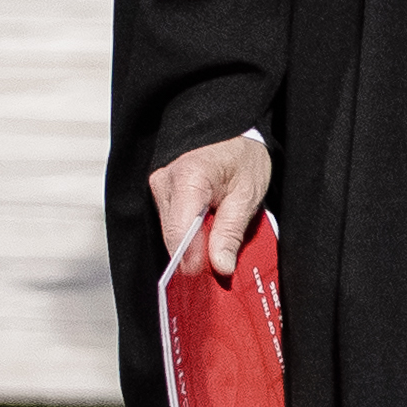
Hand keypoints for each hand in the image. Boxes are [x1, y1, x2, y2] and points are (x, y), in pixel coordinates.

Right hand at [149, 133, 273, 280]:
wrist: (234, 132)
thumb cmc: (243, 156)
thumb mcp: (248, 193)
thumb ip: (232, 231)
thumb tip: (220, 266)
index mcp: (188, 178)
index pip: (179, 230)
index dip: (192, 258)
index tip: (209, 274)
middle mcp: (164, 182)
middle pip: (173, 236)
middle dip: (196, 255)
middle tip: (221, 266)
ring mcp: (158, 187)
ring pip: (171, 233)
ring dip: (194, 245)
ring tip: (219, 245)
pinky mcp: (161, 193)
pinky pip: (172, 223)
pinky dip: (189, 235)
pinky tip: (207, 235)